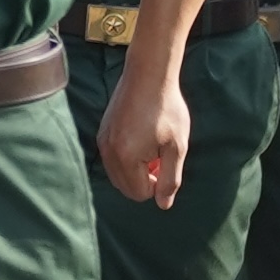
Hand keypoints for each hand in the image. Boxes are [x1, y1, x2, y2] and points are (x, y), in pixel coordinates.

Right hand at [102, 56, 194, 207]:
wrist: (148, 74)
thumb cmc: (167, 108)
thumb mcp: (177, 146)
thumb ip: (171, 178)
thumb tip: (163, 204)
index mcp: (126, 158)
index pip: (139, 193)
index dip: (157, 183)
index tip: (166, 161)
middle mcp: (108, 152)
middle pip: (125, 187)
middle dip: (144, 179)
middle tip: (160, 155)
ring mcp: (102, 141)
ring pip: (118, 174)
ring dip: (135, 169)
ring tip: (152, 146)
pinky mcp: (102, 132)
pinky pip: (112, 159)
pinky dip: (126, 158)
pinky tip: (141, 137)